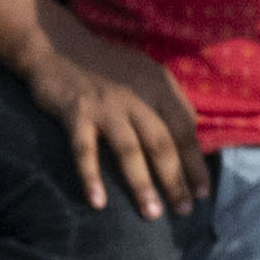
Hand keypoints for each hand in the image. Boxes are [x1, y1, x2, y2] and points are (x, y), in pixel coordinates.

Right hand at [4, 4, 202, 209]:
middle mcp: (136, 96)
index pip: (185, 129)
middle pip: (162, 144)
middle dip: (175, 180)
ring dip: (141, 184)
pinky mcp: (76, 113)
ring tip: (152, 213)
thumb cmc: (106, 66)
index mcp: (159, 86)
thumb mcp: (145, 74)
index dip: (195, 163)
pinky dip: (91, 177)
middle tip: (183, 210)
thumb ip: (165, 103)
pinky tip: (97, 202)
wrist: (58, 45)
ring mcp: (106, 105)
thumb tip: (189, 139)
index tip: (202, 192)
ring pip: (129, 151)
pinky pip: (85, 151)